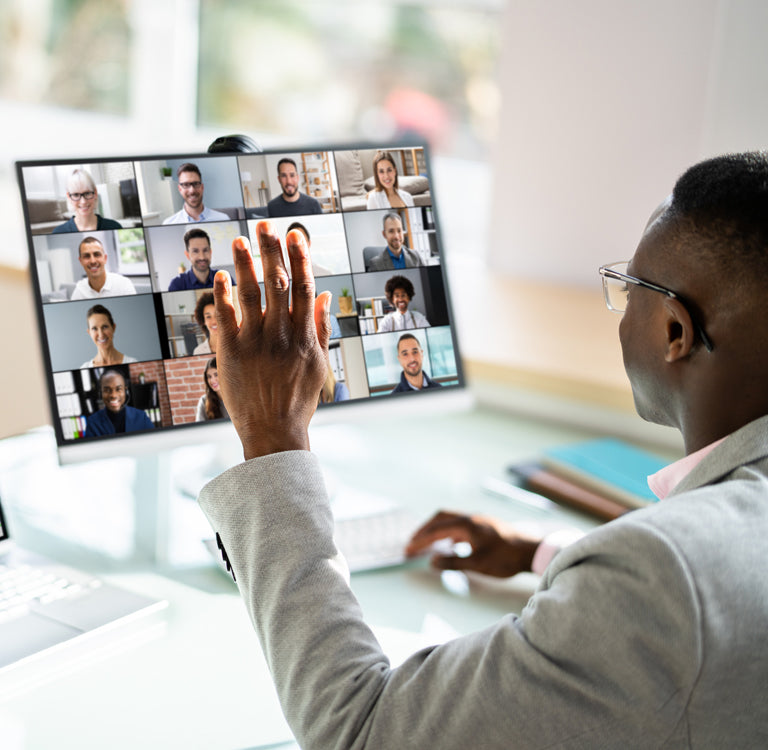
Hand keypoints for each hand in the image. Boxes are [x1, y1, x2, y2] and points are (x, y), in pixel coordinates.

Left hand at [213, 223, 331, 458]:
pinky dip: (223, 295)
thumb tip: (324, 296)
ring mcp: (254, 343)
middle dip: (272, 251)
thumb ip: (321, 328)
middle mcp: (280, 335)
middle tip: (266, 225)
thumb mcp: (320, 365)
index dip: (300, 259)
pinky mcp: (231, 353)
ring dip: (246, 264)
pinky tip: (222, 275)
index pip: (304, 288)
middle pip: (277, 283)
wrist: (273, 432)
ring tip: (241, 240)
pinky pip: (225, 317)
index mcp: (304, 337)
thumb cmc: (298, 400)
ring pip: (250, 294)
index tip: (295, 236)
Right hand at [404, 510, 540, 577]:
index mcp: (467, 524)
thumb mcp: (478, 564)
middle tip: (412, 544)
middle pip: (440, 518)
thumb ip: (453, 562)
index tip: (408, 549)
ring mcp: (477, 520)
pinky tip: (448, 545)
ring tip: (425, 544)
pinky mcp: (483, 526)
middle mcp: (470, 518)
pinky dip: (447, 533)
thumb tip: (431, 561)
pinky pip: (458, 525)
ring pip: (449, 520)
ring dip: (435, 530)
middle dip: (424, 530)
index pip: (436, 530)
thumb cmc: (506, 558)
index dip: (420, 540)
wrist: (532, 551)